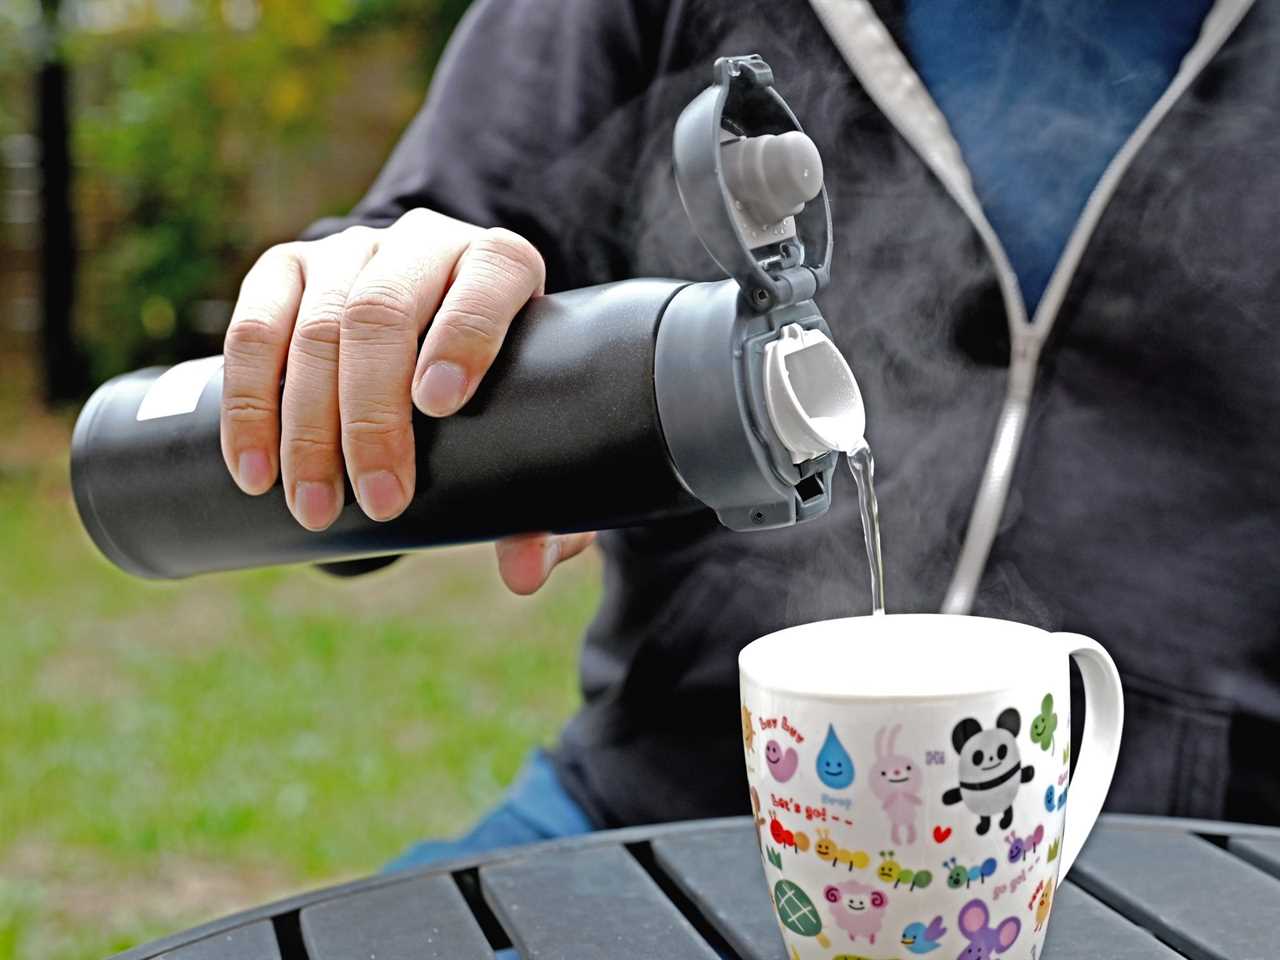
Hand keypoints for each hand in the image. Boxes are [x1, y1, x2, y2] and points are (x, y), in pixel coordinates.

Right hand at [220, 207, 591, 592]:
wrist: (422, 330)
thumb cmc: (491, 394)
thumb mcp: (529, 437)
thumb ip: (542, 509)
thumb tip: (523, 575)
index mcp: (499, 264)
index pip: (487, 282)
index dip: (463, 336)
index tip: (439, 405)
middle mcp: (423, 242)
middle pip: (383, 314)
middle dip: (373, 415)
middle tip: (381, 502)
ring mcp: (348, 251)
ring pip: (314, 327)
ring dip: (305, 427)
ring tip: (313, 506)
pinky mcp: (285, 269)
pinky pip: (252, 329)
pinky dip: (248, 407)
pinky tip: (254, 468)